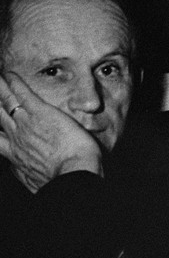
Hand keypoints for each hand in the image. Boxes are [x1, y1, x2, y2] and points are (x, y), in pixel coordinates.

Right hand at [0, 73, 103, 191]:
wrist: (72, 177)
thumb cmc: (63, 182)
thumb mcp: (38, 183)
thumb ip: (29, 176)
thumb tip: (28, 176)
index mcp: (16, 157)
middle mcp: (15, 139)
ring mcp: (26, 125)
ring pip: (4, 103)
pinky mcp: (40, 113)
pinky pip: (23, 94)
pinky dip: (14, 83)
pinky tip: (8, 74)